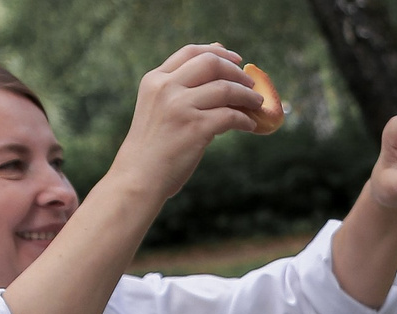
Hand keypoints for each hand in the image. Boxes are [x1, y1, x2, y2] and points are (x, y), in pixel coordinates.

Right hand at [112, 45, 263, 203]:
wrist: (138, 178)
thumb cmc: (152, 149)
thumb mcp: (157, 109)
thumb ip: (179, 91)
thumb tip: (219, 78)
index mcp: (155, 80)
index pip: (190, 52)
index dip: (218, 52)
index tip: (236, 59)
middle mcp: (166, 87)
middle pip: (211, 63)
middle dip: (236, 71)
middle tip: (250, 84)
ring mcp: (180, 106)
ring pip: (225, 88)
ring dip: (247, 96)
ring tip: (257, 105)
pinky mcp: (195, 127)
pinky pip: (230, 116)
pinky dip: (245, 120)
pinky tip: (250, 126)